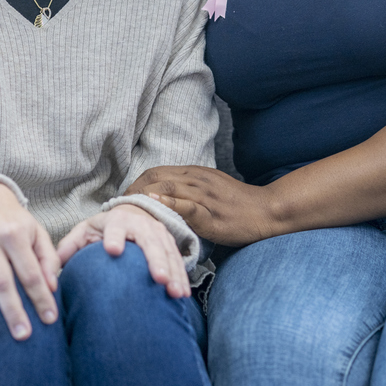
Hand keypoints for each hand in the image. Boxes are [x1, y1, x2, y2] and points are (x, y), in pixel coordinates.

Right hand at [0, 182, 60, 340]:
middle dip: (13, 310)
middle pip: (1, 281)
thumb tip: (52, 286)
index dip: (41, 296)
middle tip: (23, 335)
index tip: (50, 318)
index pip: (30, 272)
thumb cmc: (14, 220)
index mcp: (15, 234)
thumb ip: (47, 258)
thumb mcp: (37, 231)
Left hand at [56, 204, 189, 298]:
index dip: (114, 237)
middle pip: (149, 241)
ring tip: (173, 292)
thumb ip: (70, 246)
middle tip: (157, 279)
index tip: (113, 250)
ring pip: (167, 252)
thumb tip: (55, 265)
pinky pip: (177, 260)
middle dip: (155, 260)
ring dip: (172, 272)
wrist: (131, 214)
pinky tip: (181, 294)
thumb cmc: (103, 229)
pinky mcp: (169, 242)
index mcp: (116, 220)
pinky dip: (181, 276)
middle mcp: (140, 224)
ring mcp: (158, 233)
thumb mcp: (85, 231)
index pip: (114, 227)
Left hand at [129, 165, 279, 246]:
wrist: (267, 210)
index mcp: (194, 173)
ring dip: (142, 199)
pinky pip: (187, 206)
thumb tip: (165, 201)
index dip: (135, 184)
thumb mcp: (210, 191)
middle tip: (118, 208)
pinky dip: (168, 205)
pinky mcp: (211, 212)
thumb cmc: (239, 205)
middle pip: (154, 178)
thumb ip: (189, 192)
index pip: (155, 172)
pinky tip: (154, 209)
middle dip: (132, 192)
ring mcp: (203, 194)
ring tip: (127, 212)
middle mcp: (196, 179)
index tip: (124, 199)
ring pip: (166, 189)